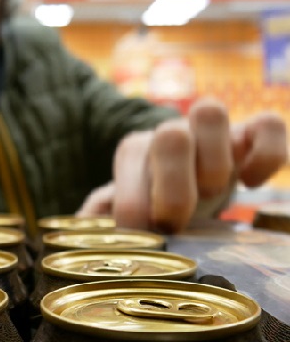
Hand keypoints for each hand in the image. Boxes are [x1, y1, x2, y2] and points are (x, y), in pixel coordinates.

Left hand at [76, 98, 287, 232]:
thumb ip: (101, 221)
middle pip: (170, 135)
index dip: (135, 204)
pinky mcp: (250, 135)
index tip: (141, 237)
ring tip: (212, 200)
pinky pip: (268, 124)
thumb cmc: (154, 206)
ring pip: (210, 111)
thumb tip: (80, 231)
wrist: (189, 190)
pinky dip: (266, 154)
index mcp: (135, 150)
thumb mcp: (126, 214)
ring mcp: (212, 132)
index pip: (131, 160)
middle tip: (173, 224)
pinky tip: (252, 183)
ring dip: (213, 166)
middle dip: (174, 190)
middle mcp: (170, 132)